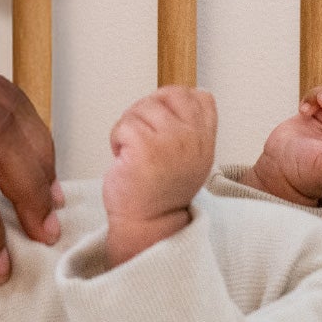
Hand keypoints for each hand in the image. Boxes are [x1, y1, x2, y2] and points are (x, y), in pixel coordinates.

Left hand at [102, 86, 216, 264]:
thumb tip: (170, 97)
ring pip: (142, 108)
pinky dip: (116, 139)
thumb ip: (189, 129)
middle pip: (166, 96)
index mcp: (205, 140)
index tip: (161, 122)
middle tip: (141, 137)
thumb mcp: (191, 159)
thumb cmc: (161, 193)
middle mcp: (192, 138)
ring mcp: (170, 140)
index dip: (174, 102)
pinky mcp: (145, 146)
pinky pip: (124, 124)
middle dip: (146, 112)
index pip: (200, 97)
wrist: (148, 226)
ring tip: (132, 152)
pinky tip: (123, 158)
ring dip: (129, 127)